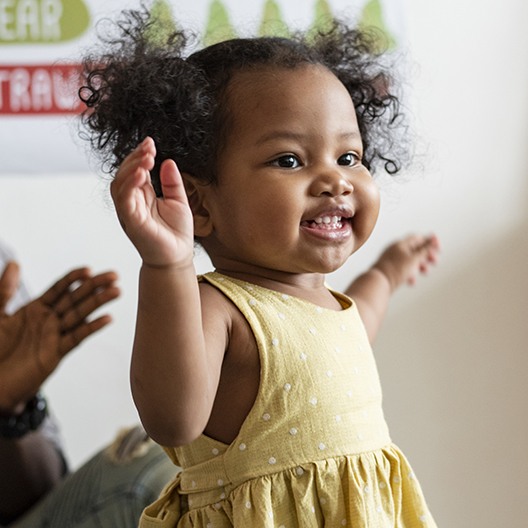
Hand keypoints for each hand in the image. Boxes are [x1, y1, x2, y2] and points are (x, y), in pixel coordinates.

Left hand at [0, 266, 119, 411]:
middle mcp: (50, 320)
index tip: (88, 269)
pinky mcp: (56, 353)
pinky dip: (92, 327)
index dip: (74, 278)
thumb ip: (5, 289)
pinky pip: (76, 337)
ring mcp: (55, 335)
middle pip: (76, 298)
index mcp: (37, 309)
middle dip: (95, 286)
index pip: (60, 288)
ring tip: (116, 291)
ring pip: (80, 315)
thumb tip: (15, 263)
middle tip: (114, 275)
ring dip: (99, 302)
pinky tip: (107, 318)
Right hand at [110, 137, 194, 267]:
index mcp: (142, 196)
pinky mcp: (132, 222)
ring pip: (120, 185)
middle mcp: (132, 202)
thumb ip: (172, 182)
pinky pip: (124, 200)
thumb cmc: (176, 233)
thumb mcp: (178, 201)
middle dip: (135, 158)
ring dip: (131, 168)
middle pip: (124, 174)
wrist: (178, 257)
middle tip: (149, 148)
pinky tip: (141, 174)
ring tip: (146, 158)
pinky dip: (130, 185)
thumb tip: (168, 161)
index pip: (135, 170)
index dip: (140, 155)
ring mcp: (129, 212)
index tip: (150, 143)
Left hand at [373, 234, 439, 290]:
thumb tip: (433, 238)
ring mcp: (392, 260)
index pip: (418, 238)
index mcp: (400, 244)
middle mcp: (395, 250)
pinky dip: (410, 274)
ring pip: (410, 260)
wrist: (377, 283)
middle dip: (426, 255)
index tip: (439, 248)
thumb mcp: (414, 258)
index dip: (430, 241)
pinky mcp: (390, 271)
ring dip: (420, 266)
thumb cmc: (395, 270)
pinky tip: (411, 282)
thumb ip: (424, 249)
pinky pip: (403, 270)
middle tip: (435, 262)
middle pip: (415, 249)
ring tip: (426, 272)